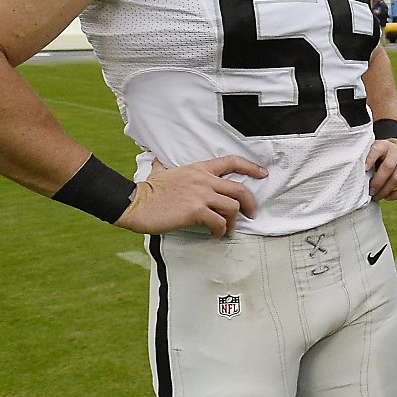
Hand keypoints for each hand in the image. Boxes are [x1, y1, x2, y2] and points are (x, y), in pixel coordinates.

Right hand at [118, 155, 265, 237]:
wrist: (134, 202)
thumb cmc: (147, 190)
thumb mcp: (159, 172)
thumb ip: (163, 166)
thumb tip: (157, 161)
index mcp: (198, 169)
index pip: (231, 162)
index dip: (251, 167)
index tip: (262, 173)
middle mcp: (203, 180)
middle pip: (240, 189)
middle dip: (250, 204)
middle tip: (251, 214)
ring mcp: (200, 195)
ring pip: (233, 208)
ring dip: (233, 222)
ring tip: (227, 230)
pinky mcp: (195, 211)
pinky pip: (219, 222)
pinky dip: (221, 231)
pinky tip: (216, 235)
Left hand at [365, 138, 396, 201]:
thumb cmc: (380, 156)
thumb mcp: (372, 151)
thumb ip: (365, 159)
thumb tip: (354, 174)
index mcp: (384, 145)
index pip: (376, 151)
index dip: (369, 160)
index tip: (364, 170)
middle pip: (388, 168)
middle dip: (377, 183)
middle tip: (370, 192)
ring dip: (385, 191)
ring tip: (376, 197)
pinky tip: (388, 197)